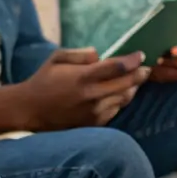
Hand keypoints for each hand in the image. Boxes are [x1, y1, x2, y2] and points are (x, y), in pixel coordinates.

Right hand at [16, 48, 147, 131]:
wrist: (30, 110)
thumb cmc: (44, 80)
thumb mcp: (57, 57)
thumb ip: (80, 54)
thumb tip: (100, 55)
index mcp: (82, 77)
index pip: (117, 67)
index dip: (132, 60)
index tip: (140, 55)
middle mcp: (92, 95)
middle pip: (127, 84)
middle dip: (139, 75)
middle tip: (145, 68)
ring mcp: (94, 112)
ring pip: (124, 99)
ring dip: (132, 88)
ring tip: (135, 80)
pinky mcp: (94, 123)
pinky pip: (115, 110)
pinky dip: (119, 101)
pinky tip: (117, 94)